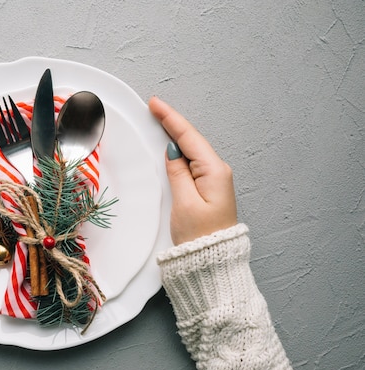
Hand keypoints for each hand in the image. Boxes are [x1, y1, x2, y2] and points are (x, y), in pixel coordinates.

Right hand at [148, 97, 236, 245]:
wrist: (212, 262)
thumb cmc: (199, 236)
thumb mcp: (184, 203)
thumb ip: (178, 173)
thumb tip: (173, 151)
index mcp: (214, 171)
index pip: (189, 137)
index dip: (171, 119)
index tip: (155, 103)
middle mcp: (217, 172)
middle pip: (192, 140)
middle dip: (173, 123)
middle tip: (154, 107)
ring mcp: (214, 181)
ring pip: (192, 151)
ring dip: (176, 136)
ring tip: (160, 121)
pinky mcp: (208, 190)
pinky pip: (192, 164)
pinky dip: (180, 152)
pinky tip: (171, 147)